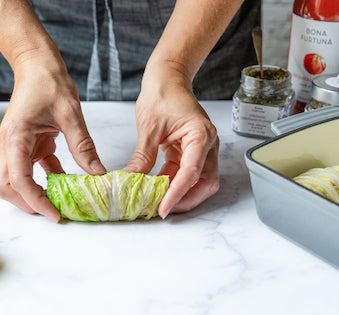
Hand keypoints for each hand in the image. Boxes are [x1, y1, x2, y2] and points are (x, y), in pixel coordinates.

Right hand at [0, 61, 105, 221]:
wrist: (38, 65)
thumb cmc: (49, 82)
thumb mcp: (70, 114)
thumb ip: (83, 145)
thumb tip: (97, 173)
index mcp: (16, 138)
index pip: (18, 180)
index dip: (35, 201)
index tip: (54, 214)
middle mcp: (10, 145)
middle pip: (7, 187)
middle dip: (26, 204)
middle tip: (54, 212)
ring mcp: (17, 147)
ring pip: (16, 182)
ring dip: (34, 194)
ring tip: (60, 202)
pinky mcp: (28, 145)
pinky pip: (34, 170)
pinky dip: (47, 180)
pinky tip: (66, 182)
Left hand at [125, 65, 219, 218]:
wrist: (167, 79)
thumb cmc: (162, 94)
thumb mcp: (149, 128)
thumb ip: (143, 157)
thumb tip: (131, 181)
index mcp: (201, 135)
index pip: (192, 171)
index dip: (178, 193)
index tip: (163, 208)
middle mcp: (207, 144)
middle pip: (205, 182)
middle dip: (186, 200)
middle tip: (164, 211)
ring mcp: (201, 149)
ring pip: (198, 181)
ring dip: (181, 194)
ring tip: (159, 203)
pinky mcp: (191, 152)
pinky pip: (186, 174)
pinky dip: (173, 184)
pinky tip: (157, 190)